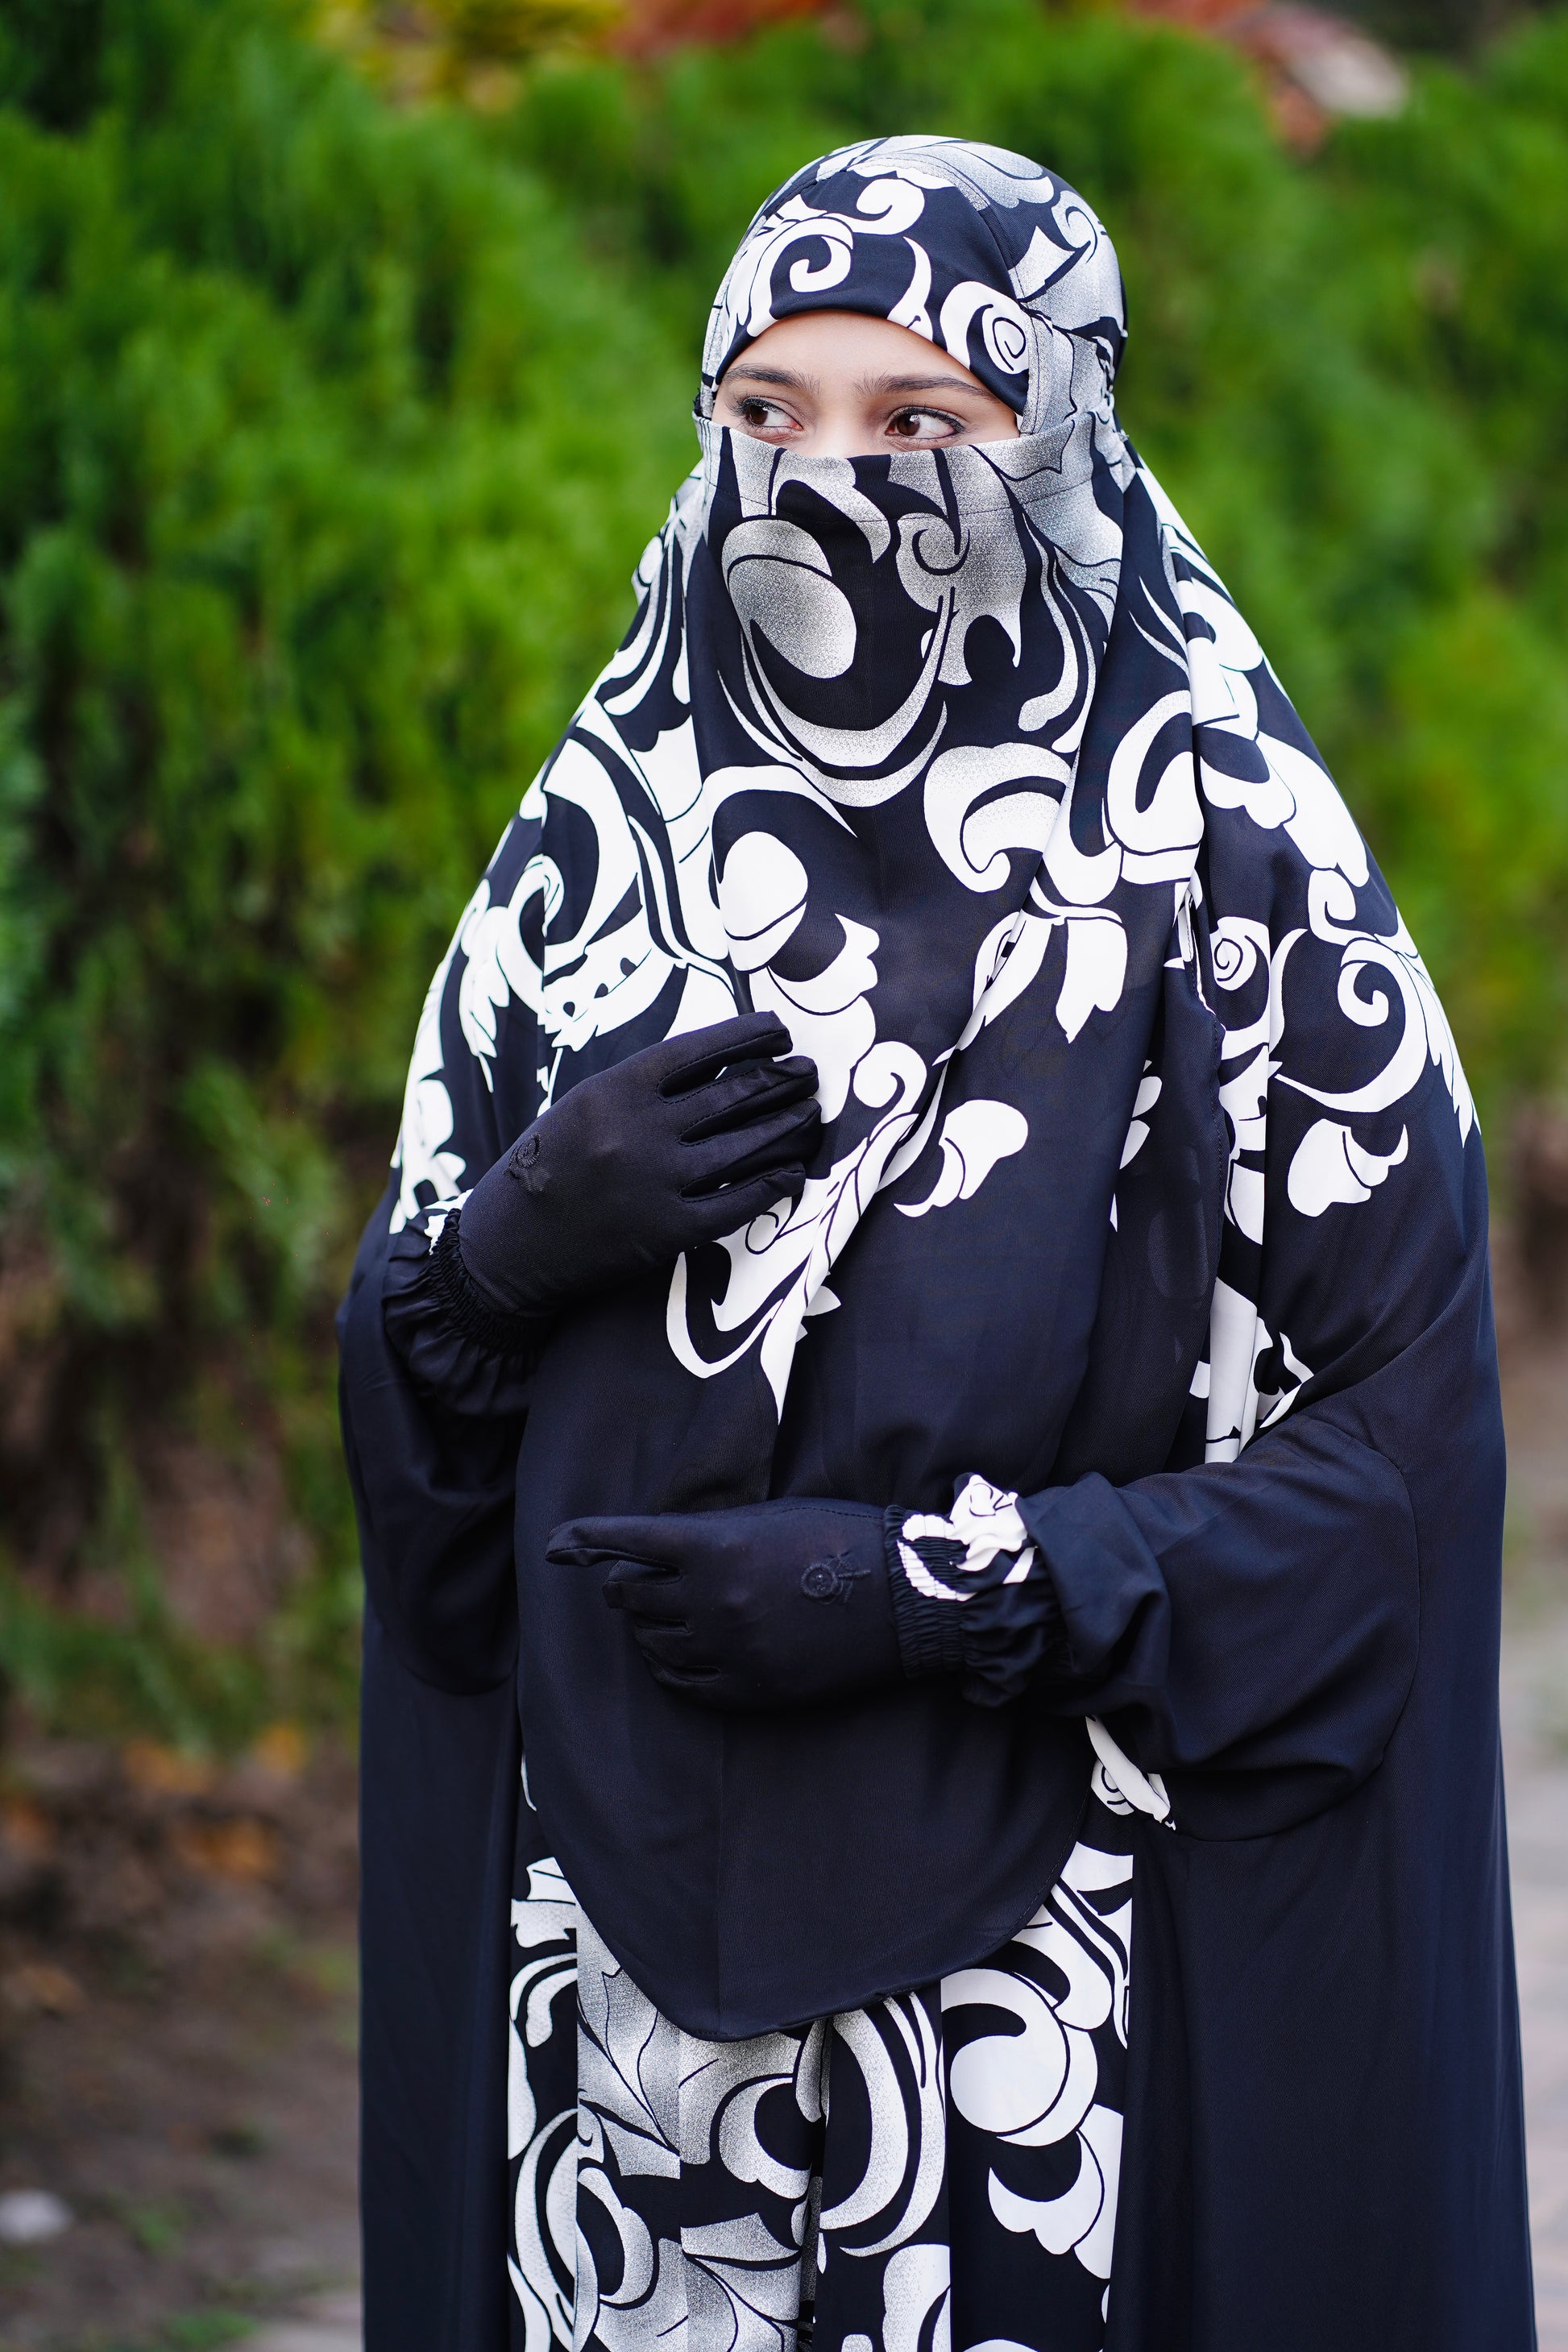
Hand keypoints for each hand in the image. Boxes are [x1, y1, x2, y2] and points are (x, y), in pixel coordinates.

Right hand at [457, 1012, 818, 1320]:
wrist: (509, 1245)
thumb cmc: (549, 1166)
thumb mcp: (585, 1107)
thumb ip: (644, 1087)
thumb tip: (722, 1065)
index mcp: (615, 1089)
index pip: (700, 1050)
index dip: (749, 1037)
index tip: (781, 1031)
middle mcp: (639, 1131)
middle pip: (732, 1096)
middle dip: (780, 1081)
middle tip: (810, 1076)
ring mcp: (656, 1182)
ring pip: (745, 1148)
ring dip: (787, 1129)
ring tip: (811, 1116)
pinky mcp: (667, 1231)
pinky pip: (737, 1203)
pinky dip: (772, 1185)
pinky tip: (793, 1173)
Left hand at [547, 1499, 899, 1710]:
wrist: (907, 1599)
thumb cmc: (843, 1540)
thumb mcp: (773, 1516)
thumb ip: (714, 1533)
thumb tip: (665, 1547)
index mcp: (715, 1546)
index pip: (627, 1540)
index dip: (584, 1538)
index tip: (556, 1545)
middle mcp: (711, 1600)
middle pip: (632, 1595)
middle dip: (626, 1585)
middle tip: (632, 1581)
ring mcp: (729, 1649)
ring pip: (653, 1642)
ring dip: (647, 1628)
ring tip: (657, 1618)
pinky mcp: (750, 1689)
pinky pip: (684, 1685)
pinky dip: (669, 1669)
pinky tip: (674, 1658)